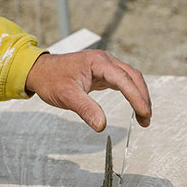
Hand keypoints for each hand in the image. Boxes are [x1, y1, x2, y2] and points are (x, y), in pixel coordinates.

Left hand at [24, 50, 150, 131]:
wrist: (39, 70)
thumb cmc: (51, 79)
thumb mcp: (67, 97)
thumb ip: (86, 110)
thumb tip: (102, 125)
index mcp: (98, 62)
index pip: (124, 80)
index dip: (136, 97)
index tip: (144, 113)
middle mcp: (104, 60)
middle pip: (133, 77)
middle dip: (142, 98)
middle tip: (146, 119)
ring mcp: (104, 65)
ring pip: (130, 78)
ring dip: (139, 95)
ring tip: (143, 116)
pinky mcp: (102, 72)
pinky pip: (122, 81)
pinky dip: (131, 93)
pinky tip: (134, 105)